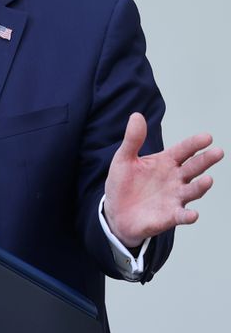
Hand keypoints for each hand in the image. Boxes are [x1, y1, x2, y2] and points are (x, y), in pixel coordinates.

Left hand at [104, 113, 223, 248]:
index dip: (194, 143)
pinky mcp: (169, 216)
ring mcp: (174, 198)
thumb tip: (136, 115)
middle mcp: (175, 179)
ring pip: (192, 191)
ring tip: (207, 180)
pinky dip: (188, 215)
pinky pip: (181, 216)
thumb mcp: (124, 158)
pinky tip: (192, 214)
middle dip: (206, 160)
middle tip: (218, 152)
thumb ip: (133, 139)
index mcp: (165, 162)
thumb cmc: (123, 183)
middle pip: (194, 168)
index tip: (207, 137)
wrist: (115, 212)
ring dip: (200, 186)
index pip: (183, 150)